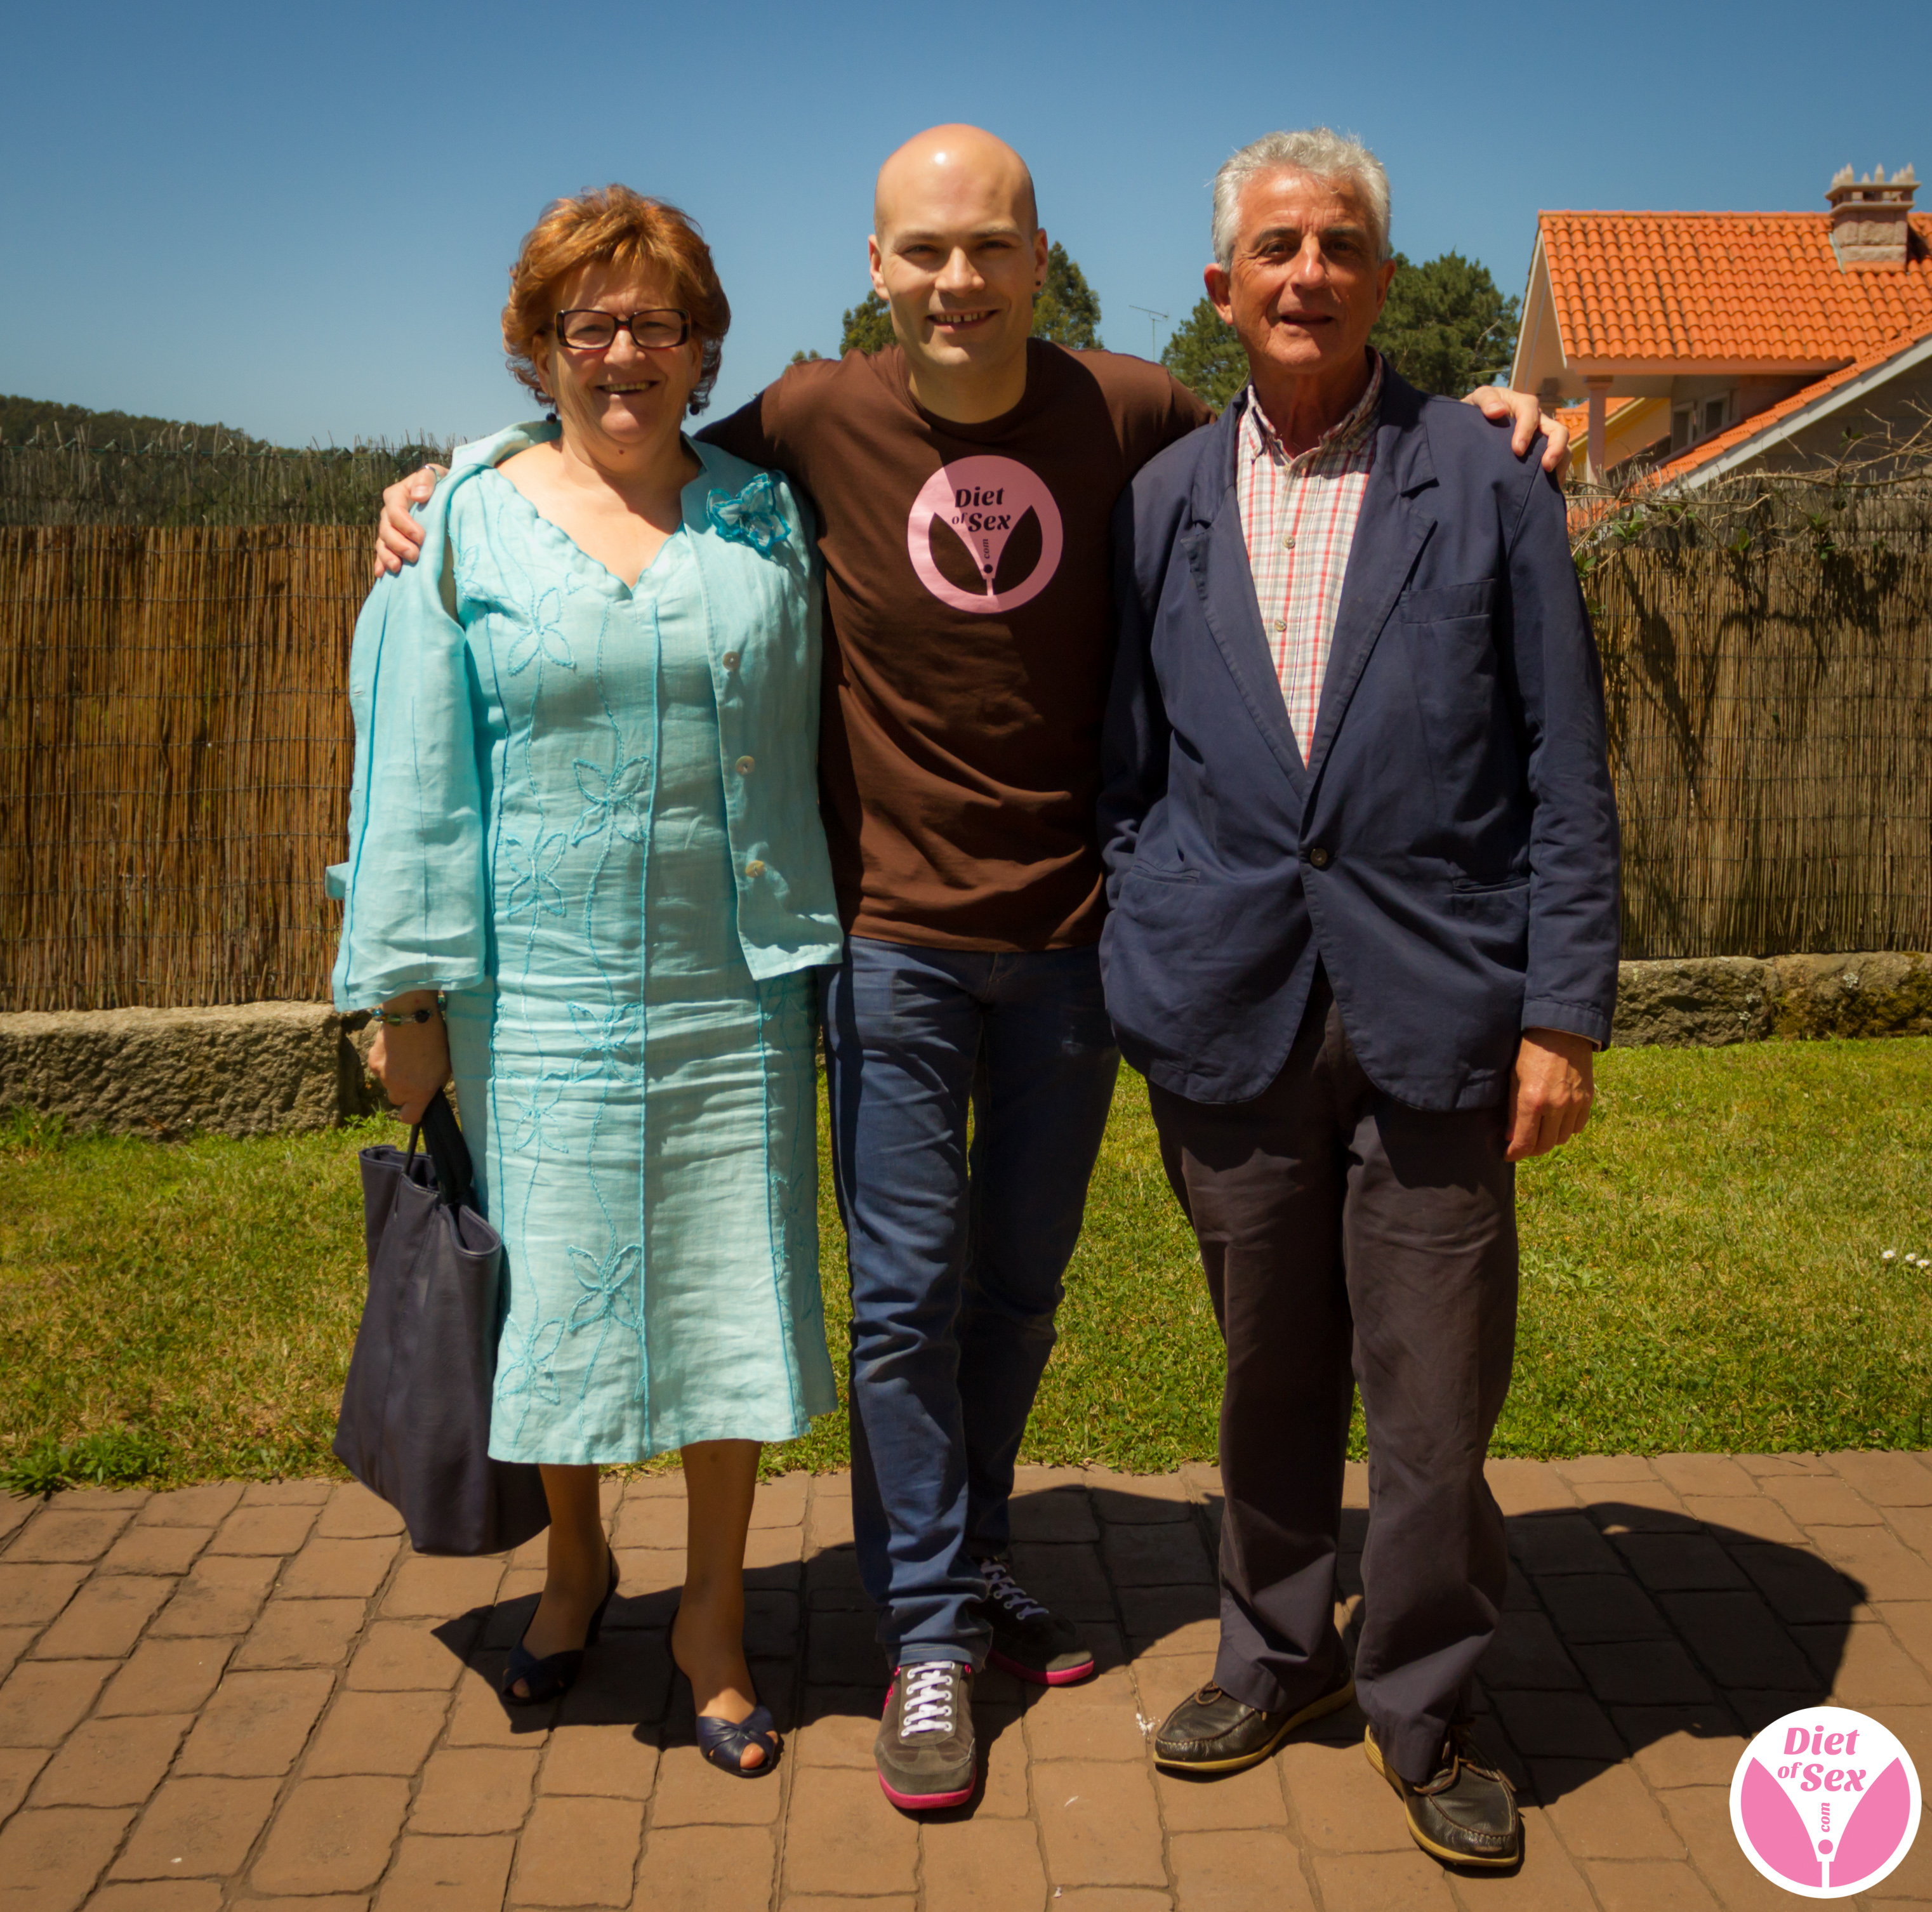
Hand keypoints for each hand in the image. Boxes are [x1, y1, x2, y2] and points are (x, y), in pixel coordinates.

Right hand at [366, 993, 449, 1124]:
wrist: (411, 1016)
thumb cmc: (435, 1040)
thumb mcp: (445, 1066)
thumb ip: (433, 1084)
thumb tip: (426, 1090)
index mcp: (420, 1093)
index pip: (410, 1118)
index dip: (412, 1113)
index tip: (417, 1105)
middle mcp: (399, 1089)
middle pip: (397, 1098)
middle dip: (403, 1089)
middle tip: (413, 1071)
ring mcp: (383, 1076)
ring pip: (387, 1082)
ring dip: (394, 1073)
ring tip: (406, 1053)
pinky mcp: (372, 1062)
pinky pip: (378, 1068)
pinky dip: (385, 1061)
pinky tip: (395, 1046)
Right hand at [372, 465, 445, 578]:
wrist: (445, 494)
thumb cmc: (440, 482)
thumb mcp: (435, 474)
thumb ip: (426, 479)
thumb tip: (419, 496)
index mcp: (397, 494)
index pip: (395, 510)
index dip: (405, 525)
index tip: (421, 537)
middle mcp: (390, 512)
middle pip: (386, 529)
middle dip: (398, 544)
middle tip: (414, 556)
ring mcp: (391, 528)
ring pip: (383, 543)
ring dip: (388, 556)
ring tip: (397, 568)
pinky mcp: (395, 541)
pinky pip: (383, 553)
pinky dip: (381, 563)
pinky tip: (381, 574)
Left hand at [1462, 386, 1570, 476]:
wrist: (1476, 423)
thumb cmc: (1479, 409)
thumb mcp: (1477, 398)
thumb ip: (1486, 400)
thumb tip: (1497, 411)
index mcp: (1523, 405)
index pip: (1531, 413)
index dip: (1526, 431)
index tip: (1517, 450)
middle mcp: (1538, 420)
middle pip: (1558, 430)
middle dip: (1556, 448)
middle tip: (1546, 466)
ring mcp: (1542, 436)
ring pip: (1562, 446)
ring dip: (1560, 461)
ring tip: (1550, 480)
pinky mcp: (1540, 451)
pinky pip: (1557, 460)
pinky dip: (1556, 473)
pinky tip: (1546, 488)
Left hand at [1503, 1027, 1593, 1161]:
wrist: (1562, 1030)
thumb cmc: (1531, 1051)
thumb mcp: (1514, 1078)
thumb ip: (1513, 1111)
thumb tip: (1511, 1137)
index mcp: (1533, 1101)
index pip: (1525, 1142)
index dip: (1515, 1153)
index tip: (1508, 1155)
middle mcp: (1556, 1107)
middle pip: (1545, 1145)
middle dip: (1531, 1150)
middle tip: (1522, 1145)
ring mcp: (1575, 1104)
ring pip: (1562, 1139)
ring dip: (1549, 1140)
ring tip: (1538, 1132)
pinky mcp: (1588, 1099)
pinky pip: (1578, 1127)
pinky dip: (1566, 1129)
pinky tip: (1556, 1122)